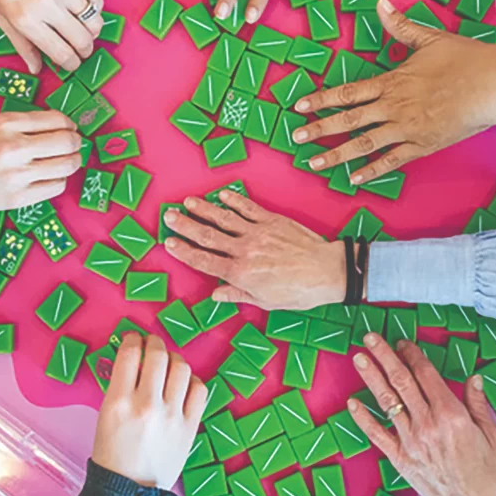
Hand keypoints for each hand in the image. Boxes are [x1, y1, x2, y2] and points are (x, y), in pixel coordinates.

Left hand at [0, 0, 104, 73]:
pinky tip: (84, 11)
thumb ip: (22, 45)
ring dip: (92, 31)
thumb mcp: (0, 16)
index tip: (72, 63)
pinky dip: (94, 10)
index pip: (63, 53)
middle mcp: (47, 4)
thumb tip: (36, 67)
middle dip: (85, 50)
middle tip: (80, 50)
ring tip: (83, 30)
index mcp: (26, 19)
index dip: (71, 64)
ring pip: (95, 22)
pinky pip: (96, 0)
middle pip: (83, 40)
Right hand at [0, 111, 82, 211]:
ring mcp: (18, 175)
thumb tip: (60, 127)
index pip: (56, 119)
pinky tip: (51, 176)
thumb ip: (24, 125)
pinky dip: (59, 180)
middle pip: (67, 142)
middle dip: (76, 142)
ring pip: (67, 166)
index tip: (70, 127)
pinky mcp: (19, 197)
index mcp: (7, 124)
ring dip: (73, 161)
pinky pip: (56, 186)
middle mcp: (14, 147)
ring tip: (67, 160)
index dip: (69, 124)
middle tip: (74, 144)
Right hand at [92, 334, 207, 488]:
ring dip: (173, 359)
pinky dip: (192, 381)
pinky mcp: (190, 426)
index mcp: (119, 401)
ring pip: (181, 367)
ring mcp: (172, 415)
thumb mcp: (105, 416)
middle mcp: (147, 404)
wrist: (129, 493)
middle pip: (158, 354)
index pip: (130, 352)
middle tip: (151, 345)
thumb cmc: (112, 455)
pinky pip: (200, 389)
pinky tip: (183, 384)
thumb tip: (133, 360)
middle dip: (154, 343)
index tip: (133, 339)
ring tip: (168, 364)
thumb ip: (120, 387)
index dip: (132, 338)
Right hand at [162, 191, 344, 309]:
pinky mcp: (272, 220)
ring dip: (204, 208)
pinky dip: (234, 200)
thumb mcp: (266, 301)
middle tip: (169, 216)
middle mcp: (244, 250)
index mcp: (240, 273)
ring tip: (188, 201)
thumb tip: (216, 295)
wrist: (326, 272)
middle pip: (207, 236)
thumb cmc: (298, 292)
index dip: (184, 251)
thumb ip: (238, 294)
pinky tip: (221, 194)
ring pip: (224, 218)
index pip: (204, 260)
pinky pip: (248, 208)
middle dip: (186, 225)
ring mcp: (257, 233)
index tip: (169, 243)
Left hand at [293, 0, 495, 184]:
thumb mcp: (429, 38)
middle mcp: (394, 107)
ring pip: (364, 144)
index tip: (300, 105)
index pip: (348, 92)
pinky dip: (372, 171)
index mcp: (393, 81)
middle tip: (296, 138)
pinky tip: (354, 179)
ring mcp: (407, 129)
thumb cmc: (466, 59)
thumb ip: (399, 26)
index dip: (322, 99)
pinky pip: (392, 161)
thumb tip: (379, 2)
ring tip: (314, 164)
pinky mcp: (423, 146)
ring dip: (337, 155)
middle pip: (348, 121)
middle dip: (319, 130)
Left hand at [349, 334, 495, 495]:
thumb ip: (479, 404)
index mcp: (452, 416)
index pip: (426, 375)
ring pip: (387, 402)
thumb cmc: (488, 474)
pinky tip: (352, 402)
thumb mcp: (492, 434)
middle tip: (371, 336)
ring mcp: (411, 442)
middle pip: (402, 382)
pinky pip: (377, 434)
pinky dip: (363, 418)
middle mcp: (428, 425)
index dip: (413, 355)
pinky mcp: (400, 458)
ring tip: (359, 357)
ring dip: (371, 377)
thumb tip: (474, 378)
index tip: (403, 342)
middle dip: (385, 356)